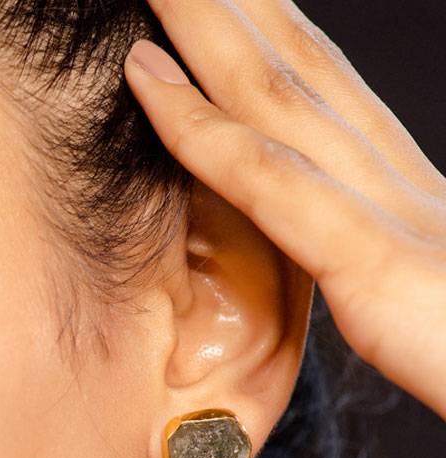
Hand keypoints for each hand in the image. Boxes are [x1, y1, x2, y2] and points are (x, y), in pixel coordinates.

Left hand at [125, 0, 445, 418]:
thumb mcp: (440, 323)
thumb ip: (395, 291)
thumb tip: (362, 283)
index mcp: (418, 209)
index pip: (332, 100)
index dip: (273, 39)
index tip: (224, 2)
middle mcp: (406, 191)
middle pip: (303, 72)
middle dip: (236, 10)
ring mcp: (395, 218)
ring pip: (277, 96)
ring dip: (206, 28)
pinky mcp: (378, 265)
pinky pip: (270, 182)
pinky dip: (199, 129)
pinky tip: (145, 78)